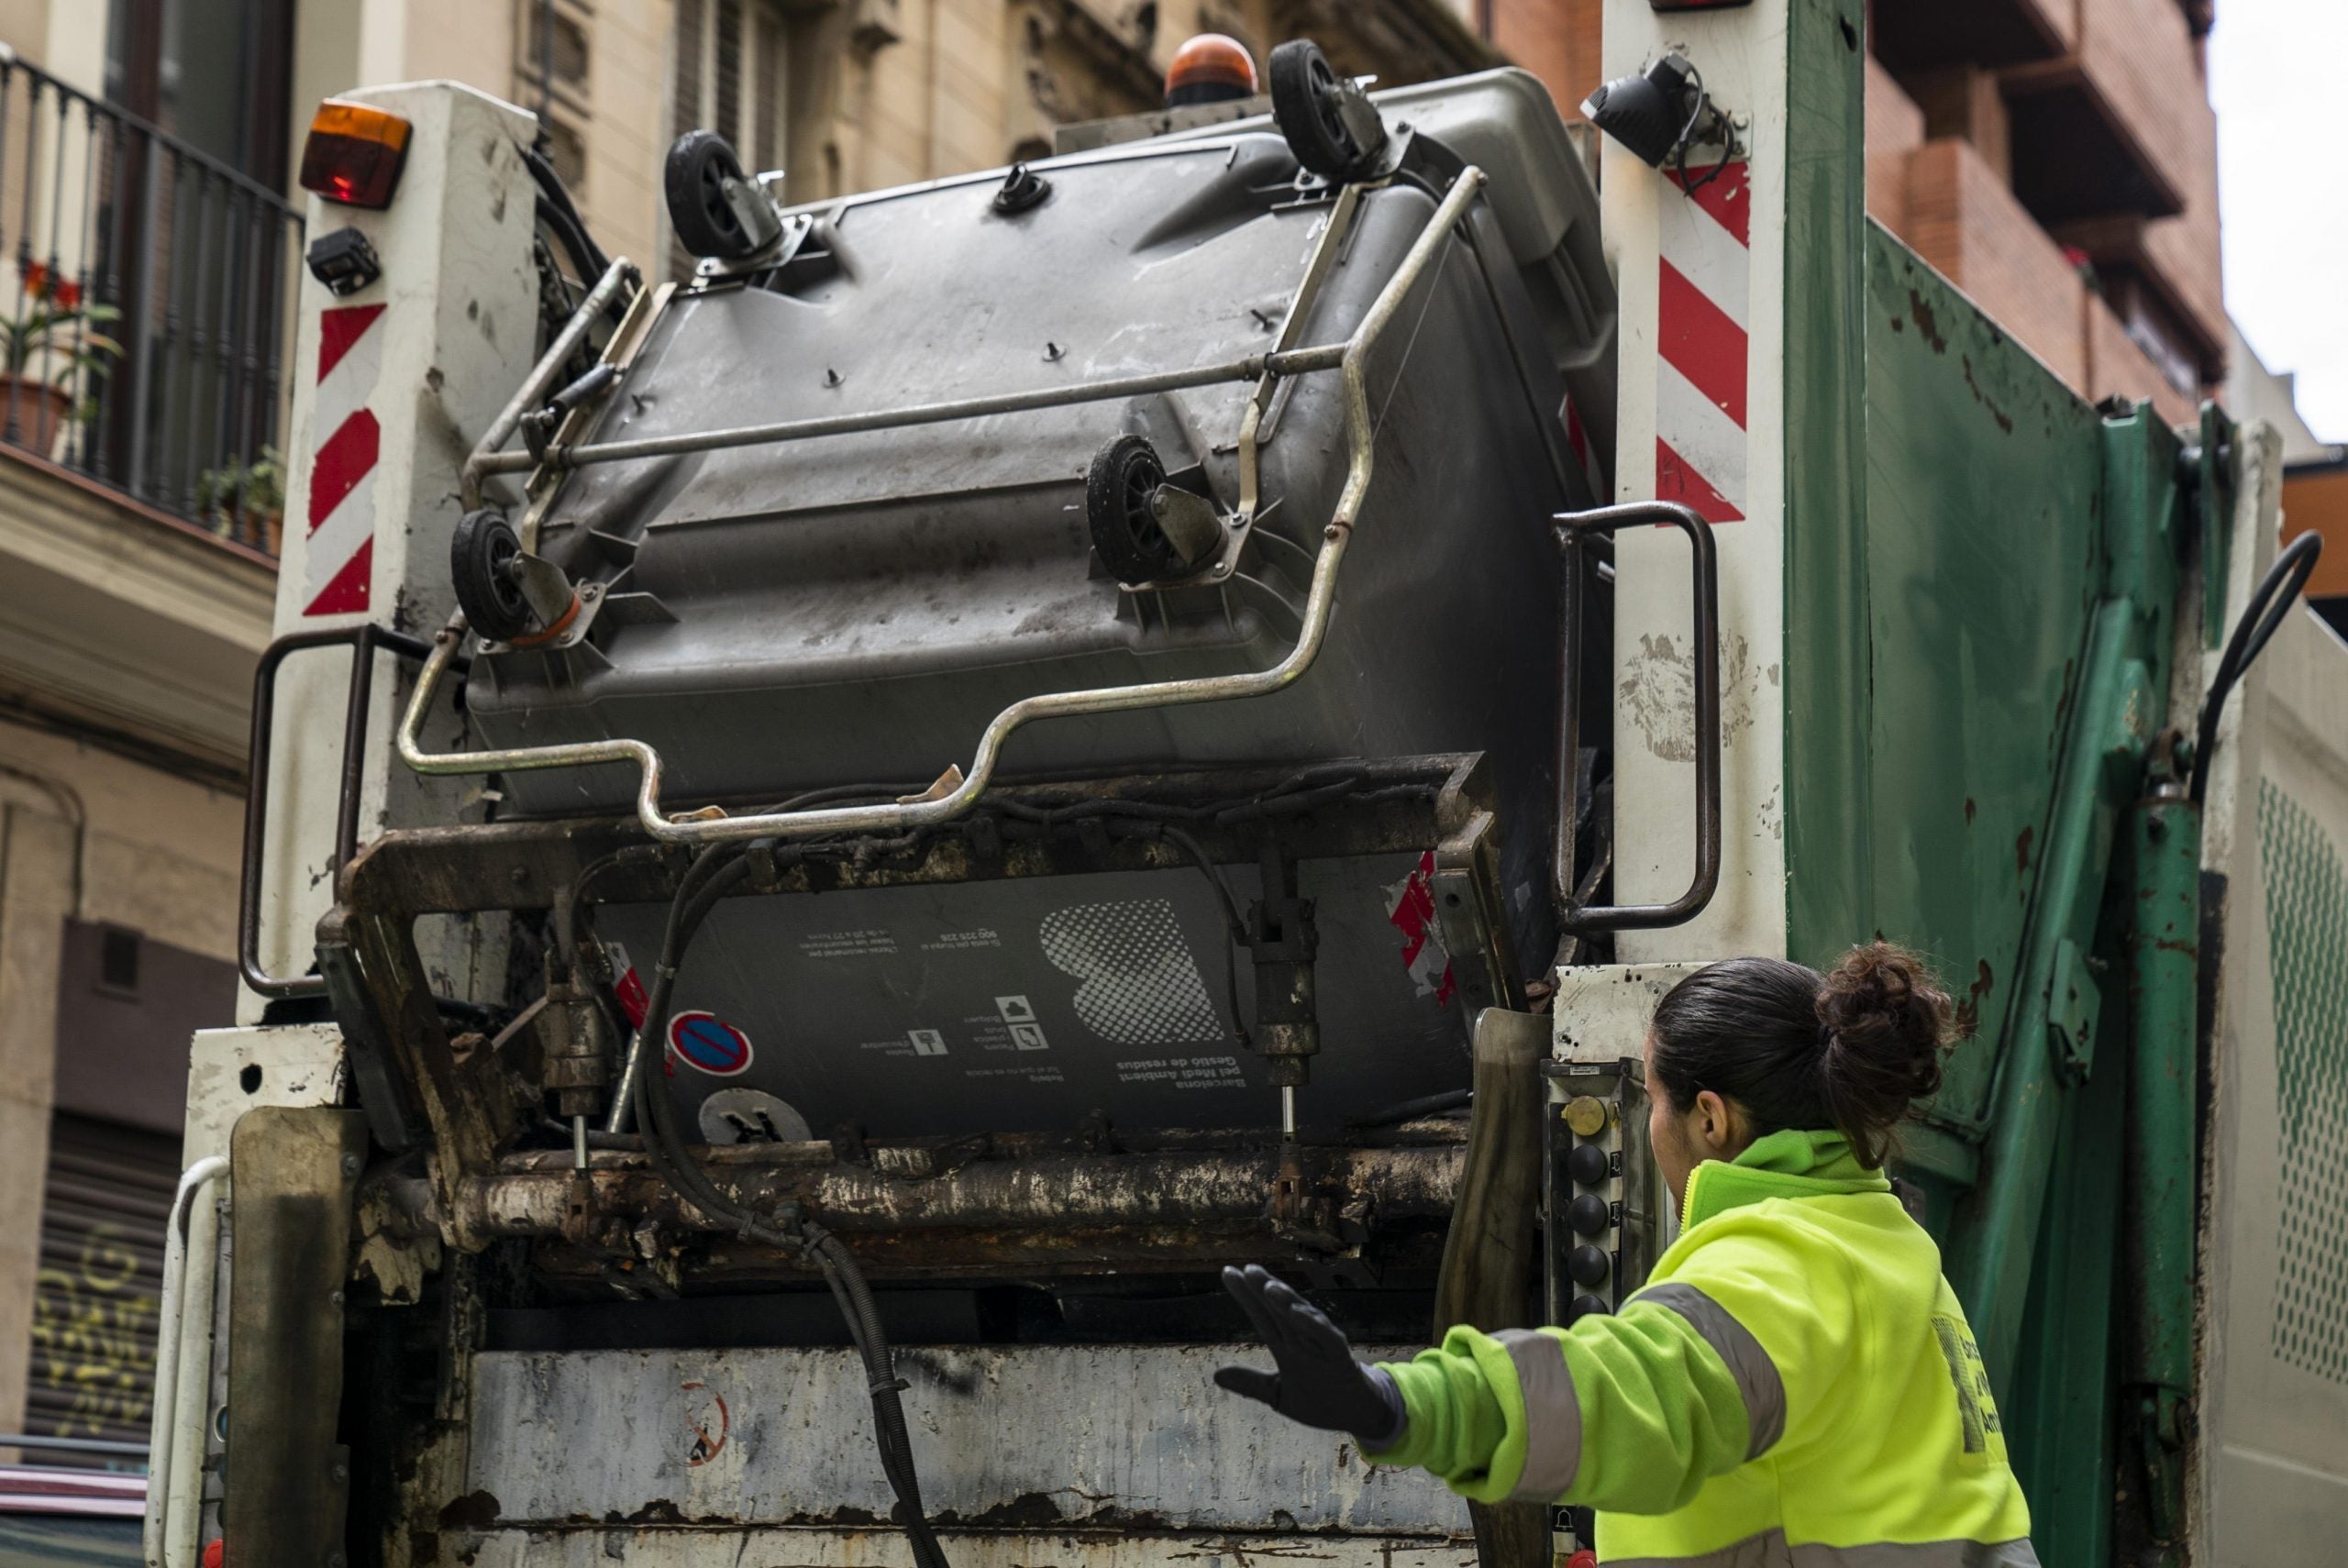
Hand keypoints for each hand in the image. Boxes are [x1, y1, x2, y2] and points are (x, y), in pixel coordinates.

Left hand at [1212, 1264, 1407, 1446]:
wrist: (1354, 1417)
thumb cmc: (1319, 1401)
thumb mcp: (1278, 1394)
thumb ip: (1250, 1383)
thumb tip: (1215, 1375)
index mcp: (1286, 1347)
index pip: (1263, 1316)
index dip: (1246, 1295)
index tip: (1228, 1272)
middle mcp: (1302, 1341)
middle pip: (1280, 1310)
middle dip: (1264, 1289)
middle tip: (1248, 1269)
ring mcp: (1321, 1347)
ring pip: (1303, 1319)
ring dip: (1288, 1302)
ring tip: (1269, 1287)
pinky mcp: (1340, 1358)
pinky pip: (1327, 1338)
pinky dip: (1313, 1325)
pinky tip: (1298, 1313)